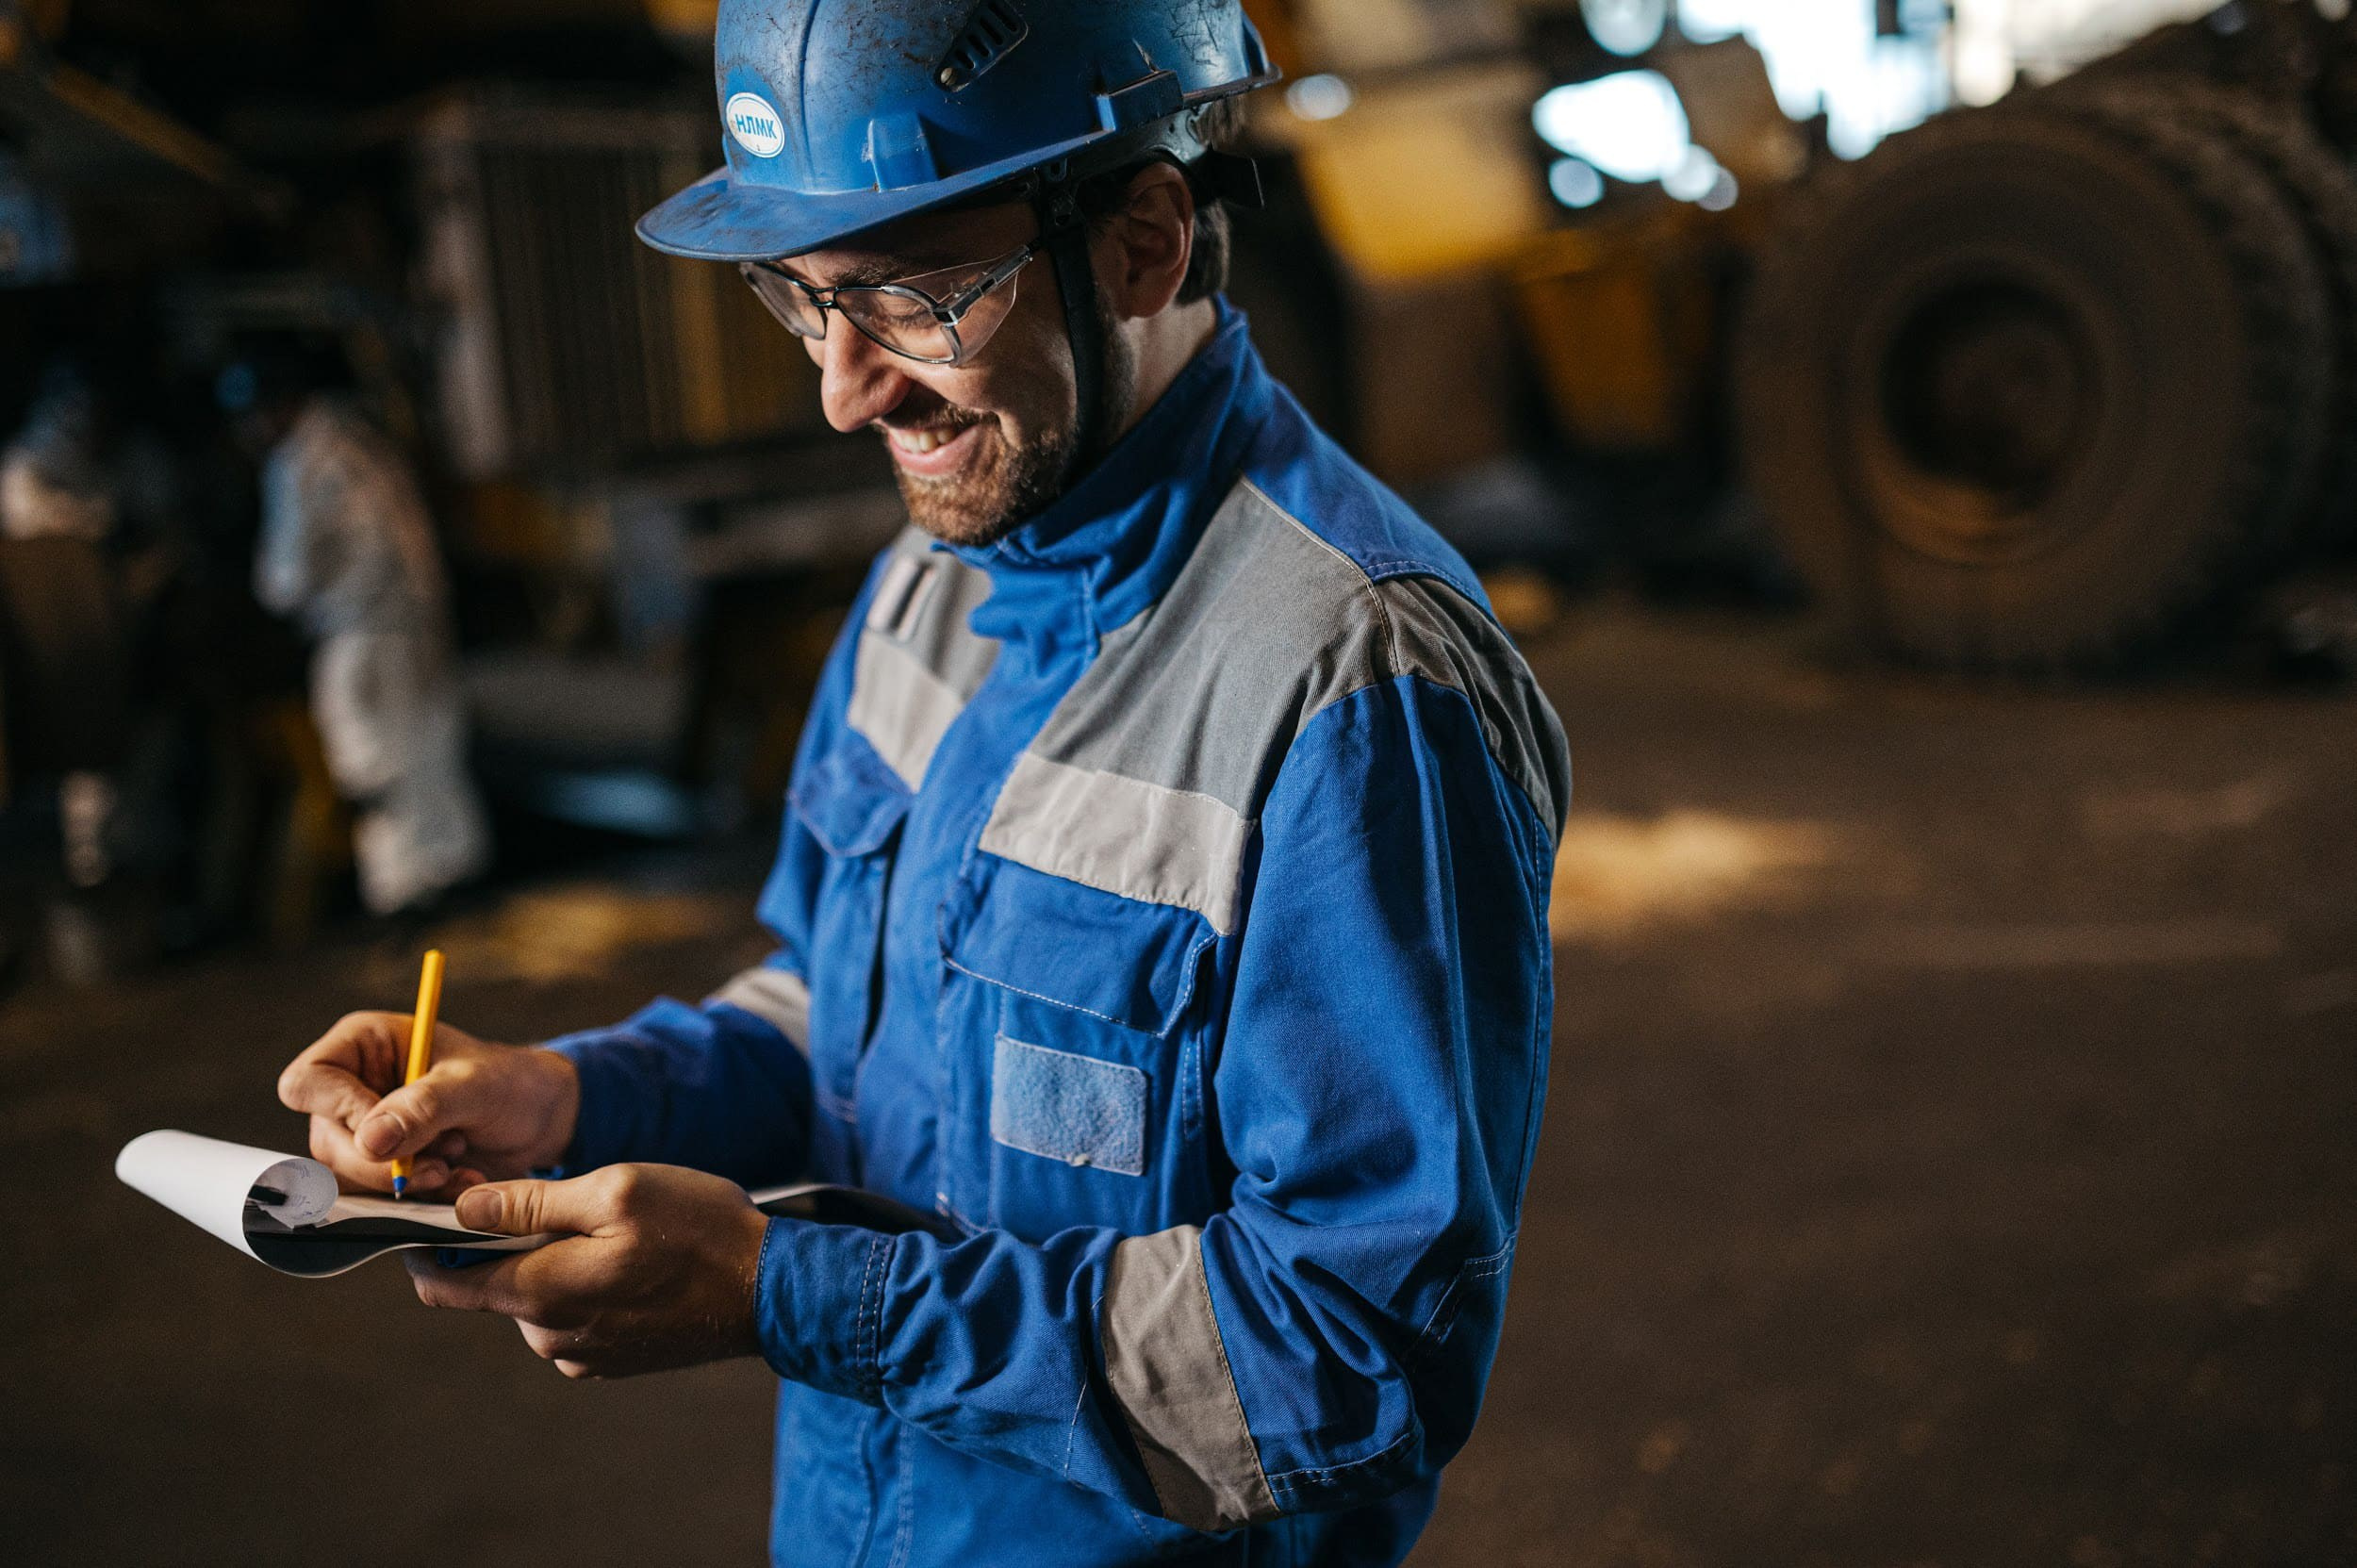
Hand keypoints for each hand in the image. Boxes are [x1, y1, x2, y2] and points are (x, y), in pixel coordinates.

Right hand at [277, 1012, 579, 1196]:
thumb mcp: (475, 1085)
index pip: (308, 1083)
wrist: (543, 1116)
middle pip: (326, 1143)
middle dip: (382, 1164)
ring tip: (457, 1162)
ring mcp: (366, 1133)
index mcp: (362, 1045)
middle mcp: (353, 1089)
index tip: (389, 1132)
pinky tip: (461, 1179)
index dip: (339, 1112)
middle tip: (441, 1162)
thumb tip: (369, 1140)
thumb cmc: (510, 1080)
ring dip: (407, 1183)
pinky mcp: (386, 1169)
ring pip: (349, 1178)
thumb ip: (424, 1107)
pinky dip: (422, 1197)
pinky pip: (380, 1199)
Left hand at [404, 1165, 769, 1379]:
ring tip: (617, 1231)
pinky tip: (635, 1263)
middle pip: (494, 1284)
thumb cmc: (698, 1227)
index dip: (428, 1244)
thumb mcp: (614, 1190)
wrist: (772, 1290)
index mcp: (539, 1291)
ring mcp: (581, 1356)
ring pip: (537, 1297)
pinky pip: (573, 1318)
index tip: (440, 1209)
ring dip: (556, 1262)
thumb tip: (461, 1209)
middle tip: (570, 1199)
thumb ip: (530, 1202)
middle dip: (512, 1242)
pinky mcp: (611, 1362)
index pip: (441, 1283)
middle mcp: (548, 1336)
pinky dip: (586, 1286)